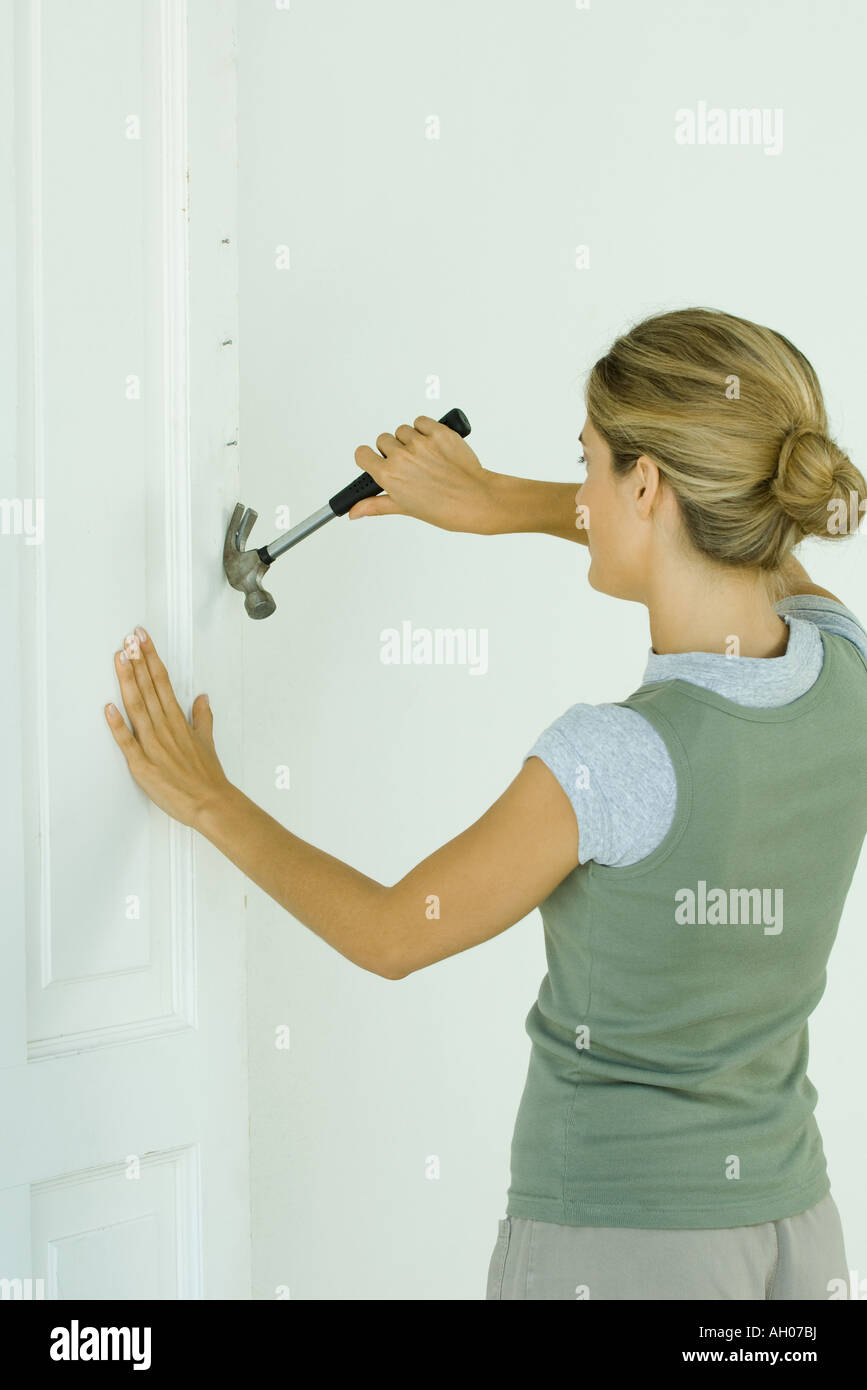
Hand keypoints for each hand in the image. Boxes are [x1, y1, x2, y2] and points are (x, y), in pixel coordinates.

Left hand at [105, 627, 231, 827]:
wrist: (211, 803)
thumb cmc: (207, 777)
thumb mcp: (207, 741)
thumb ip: (202, 717)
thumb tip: (202, 699)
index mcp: (178, 720)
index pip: (163, 681)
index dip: (151, 658)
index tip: (142, 639)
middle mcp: (165, 728)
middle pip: (149, 687)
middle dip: (138, 661)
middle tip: (129, 639)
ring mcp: (153, 745)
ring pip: (137, 707)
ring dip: (127, 681)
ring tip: (120, 658)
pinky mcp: (142, 765)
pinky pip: (127, 742)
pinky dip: (118, 725)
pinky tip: (109, 707)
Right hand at [350, 415, 501, 533]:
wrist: (477, 499)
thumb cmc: (444, 509)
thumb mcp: (406, 508)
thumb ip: (376, 505)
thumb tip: (354, 511)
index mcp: (389, 476)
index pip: (362, 454)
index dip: (369, 458)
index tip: (376, 462)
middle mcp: (402, 457)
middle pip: (383, 440)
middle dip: (393, 451)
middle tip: (410, 466)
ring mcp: (421, 443)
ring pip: (402, 430)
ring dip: (410, 440)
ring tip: (426, 458)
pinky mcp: (438, 431)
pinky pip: (421, 421)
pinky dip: (425, 429)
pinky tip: (434, 446)